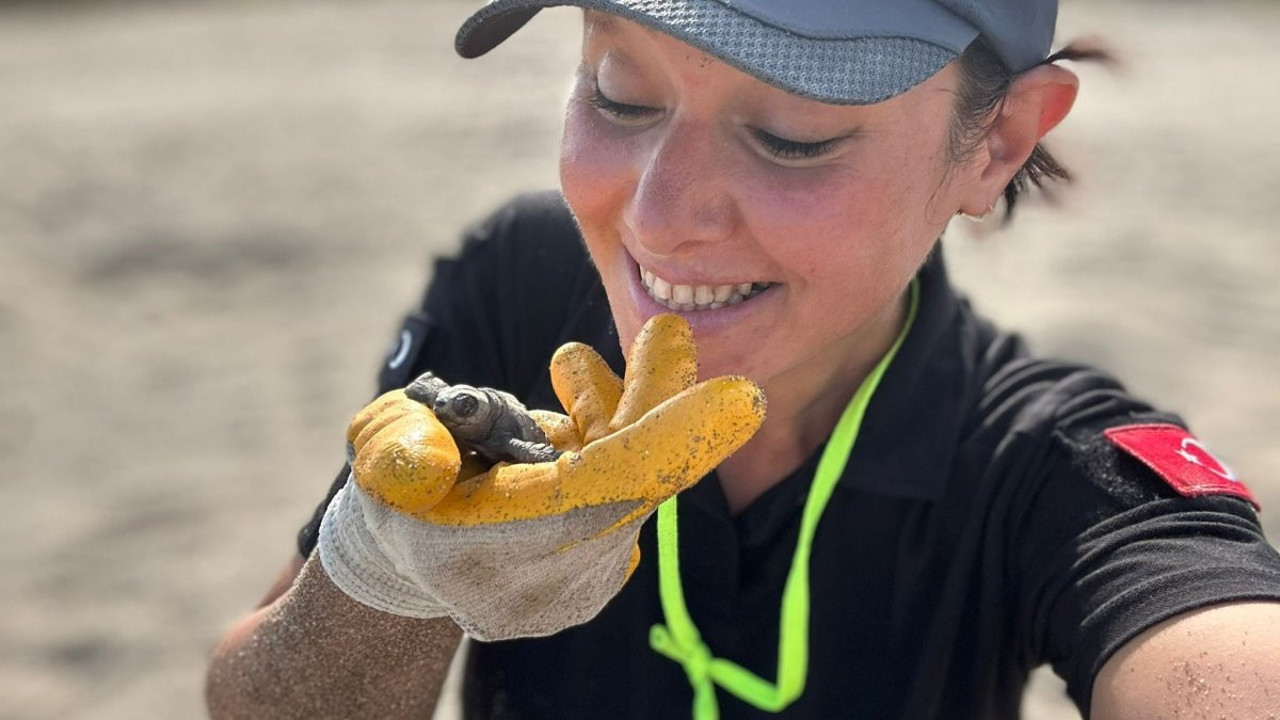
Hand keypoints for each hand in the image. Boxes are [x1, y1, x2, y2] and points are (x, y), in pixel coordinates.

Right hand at [318, 315, 764, 639]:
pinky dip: (613, 431)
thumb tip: (434, 455)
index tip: (743, 397)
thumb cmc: (395, 493)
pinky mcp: (601, 556)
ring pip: (636, 473)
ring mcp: (582, 573)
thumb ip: (398, 454)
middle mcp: (555, 577)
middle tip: (668, 333)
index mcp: (500, 555)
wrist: (411, 559)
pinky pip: (627, 480)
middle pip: (638, 479)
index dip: (671, 439)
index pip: (604, 492)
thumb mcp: (380, 463)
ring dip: (622, 408)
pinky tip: (576, 390)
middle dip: (658, 401)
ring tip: (592, 359)